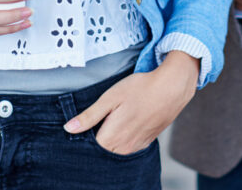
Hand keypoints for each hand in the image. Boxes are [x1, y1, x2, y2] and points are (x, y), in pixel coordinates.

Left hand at [64, 51, 198, 154]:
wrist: (172, 88)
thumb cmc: (140, 89)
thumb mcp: (110, 97)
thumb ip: (89, 116)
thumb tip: (68, 129)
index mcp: (111, 137)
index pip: (89, 150)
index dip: (82, 140)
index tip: (79, 128)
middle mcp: (123, 147)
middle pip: (102, 153)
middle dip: (95, 143)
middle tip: (94, 123)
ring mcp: (136, 146)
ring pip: (115, 152)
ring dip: (109, 143)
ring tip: (110, 123)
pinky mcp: (146, 142)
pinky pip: (128, 149)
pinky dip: (122, 142)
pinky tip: (124, 126)